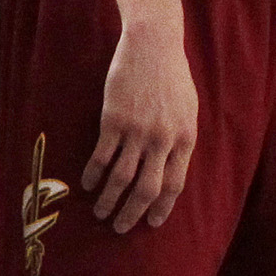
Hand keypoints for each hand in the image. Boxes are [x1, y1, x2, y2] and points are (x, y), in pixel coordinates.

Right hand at [84, 20, 198, 231]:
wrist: (154, 47)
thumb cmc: (173, 79)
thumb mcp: (188, 110)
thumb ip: (180, 140)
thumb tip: (170, 168)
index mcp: (186, 138)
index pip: (175, 183)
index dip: (163, 206)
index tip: (153, 223)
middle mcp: (163, 140)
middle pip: (148, 188)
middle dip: (133, 212)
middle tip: (120, 228)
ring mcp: (138, 131)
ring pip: (122, 177)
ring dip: (109, 199)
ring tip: (100, 213)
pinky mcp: (114, 120)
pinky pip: (102, 156)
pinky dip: (93, 174)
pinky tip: (87, 185)